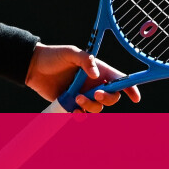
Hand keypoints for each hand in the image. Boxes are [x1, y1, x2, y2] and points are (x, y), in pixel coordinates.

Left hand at [25, 44, 139, 112]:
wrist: (33, 68)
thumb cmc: (53, 56)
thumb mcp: (70, 53)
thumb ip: (84, 60)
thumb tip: (95, 75)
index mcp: (98, 70)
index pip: (119, 79)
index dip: (130, 88)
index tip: (135, 98)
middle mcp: (93, 83)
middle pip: (112, 97)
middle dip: (107, 99)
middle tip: (95, 94)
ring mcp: (84, 94)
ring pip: (97, 108)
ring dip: (90, 106)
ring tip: (77, 98)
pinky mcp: (72, 103)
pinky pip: (82, 114)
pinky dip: (81, 115)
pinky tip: (74, 111)